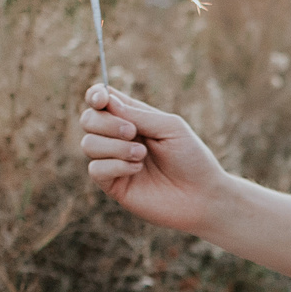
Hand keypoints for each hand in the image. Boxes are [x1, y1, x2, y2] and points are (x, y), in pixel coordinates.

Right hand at [78, 83, 232, 231]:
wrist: (202, 195)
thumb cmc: (191, 157)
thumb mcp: (170, 127)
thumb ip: (138, 114)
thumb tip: (107, 102)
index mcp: (133, 118)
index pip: (101, 100)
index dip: (95, 96)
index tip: (101, 100)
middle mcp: (118, 138)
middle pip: (88, 119)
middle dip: (106, 123)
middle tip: (132, 132)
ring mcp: (114, 161)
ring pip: (88, 144)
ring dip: (115, 146)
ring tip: (142, 154)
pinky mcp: (113, 185)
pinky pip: (96, 169)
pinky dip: (116, 165)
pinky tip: (138, 169)